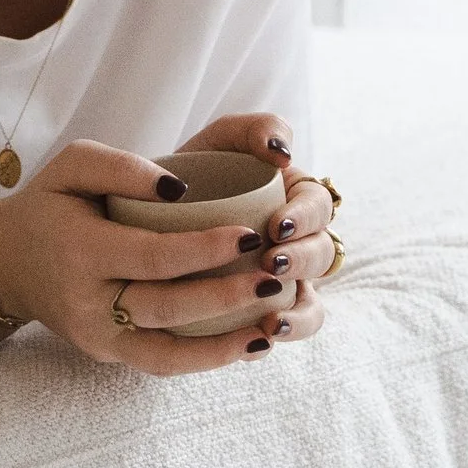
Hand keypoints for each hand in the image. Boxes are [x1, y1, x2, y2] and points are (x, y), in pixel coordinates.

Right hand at [0, 132, 320, 375]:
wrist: (7, 263)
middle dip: (225, 296)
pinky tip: (249, 345)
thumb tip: (180, 189)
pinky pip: (162, 364)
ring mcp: (97, 337)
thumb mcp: (73, 166)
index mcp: (81, 250)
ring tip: (271, 325)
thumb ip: (123, 167)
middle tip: (274, 276)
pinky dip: (206, 360)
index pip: (152, 255)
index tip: (250, 236)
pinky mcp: (108, 355)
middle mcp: (87, 303)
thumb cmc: (51, 205)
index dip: (203, 250)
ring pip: (167, 352)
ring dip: (223, 342)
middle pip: (166, 306)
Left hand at [162, 112, 337, 334]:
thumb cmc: (191, 172)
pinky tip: (262, 339)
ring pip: (312, 303)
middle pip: (323, 254)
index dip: (306, 218)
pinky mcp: (260, 313)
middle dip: (304, 260)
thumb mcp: (220, 141)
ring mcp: (281, 282)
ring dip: (300, 311)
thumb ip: (254, 129)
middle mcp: (296, 243)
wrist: (143, 214)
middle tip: (271, 261)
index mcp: (295, 199)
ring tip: (273, 319)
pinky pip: (285, 330)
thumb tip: (282, 153)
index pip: (319, 207)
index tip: (276, 225)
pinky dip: (283, 334)